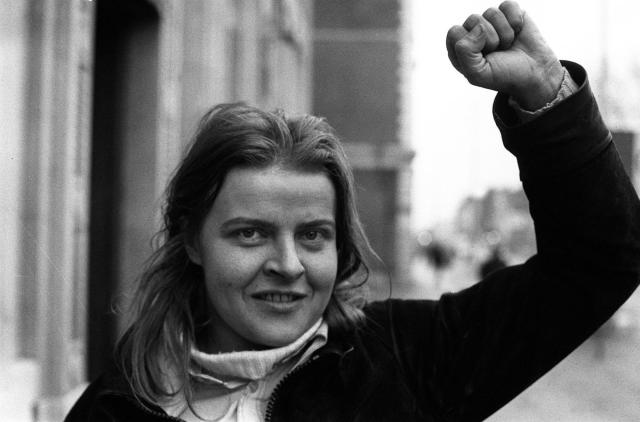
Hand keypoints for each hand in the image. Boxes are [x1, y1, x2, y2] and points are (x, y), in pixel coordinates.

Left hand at [446, 1, 563, 109]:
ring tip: (507, 45)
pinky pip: (508, 6)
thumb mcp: (478, 74)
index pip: (454, 32)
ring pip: (491, 13)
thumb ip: (465, 53)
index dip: (471, 44)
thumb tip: (479, 27)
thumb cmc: (503, 75)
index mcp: (459, 48)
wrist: (534, 73)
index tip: (483, 57)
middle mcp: (473, 33)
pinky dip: (515, 21)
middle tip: (498, 52)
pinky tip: (517, 33)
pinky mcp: (509, 13)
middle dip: (490, 39)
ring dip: (504, 33)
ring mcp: (491, 22)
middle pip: (473, 20)